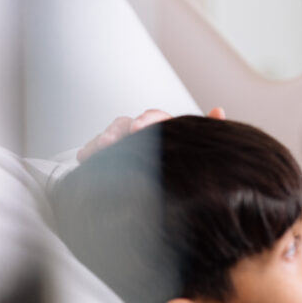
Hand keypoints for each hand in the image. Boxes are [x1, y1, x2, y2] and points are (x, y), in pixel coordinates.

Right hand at [76, 107, 225, 160]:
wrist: (183, 192)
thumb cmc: (194, 165)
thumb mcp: (203, 148)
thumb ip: (209, 130)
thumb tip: (218, 110)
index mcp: (168, 129)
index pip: (156, 118)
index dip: (147, 120)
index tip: (138, 128)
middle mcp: (147, 134)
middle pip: (128, 124)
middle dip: (118, 131)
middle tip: (111, 141)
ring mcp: (130, 144)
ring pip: (112, 135)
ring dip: (102, 140)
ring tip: (94, 151)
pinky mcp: (116, 158)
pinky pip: (101, 150)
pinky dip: (92, 150)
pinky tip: (84, 157)